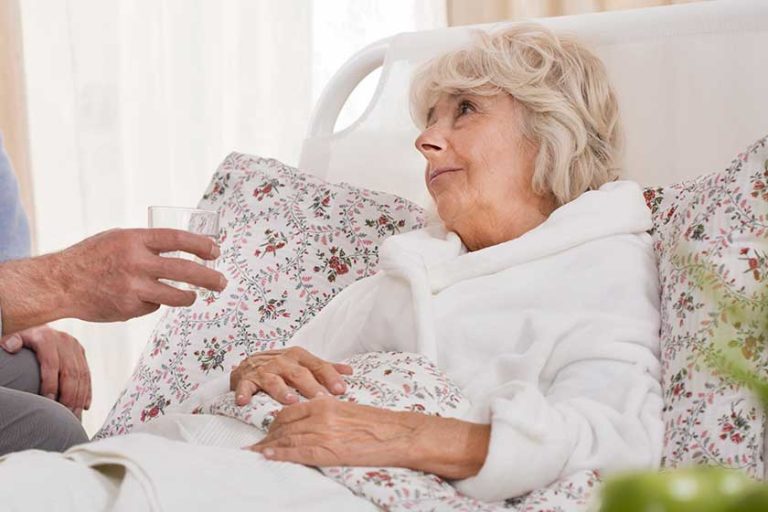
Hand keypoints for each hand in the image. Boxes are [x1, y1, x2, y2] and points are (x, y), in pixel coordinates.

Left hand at [0, 325, 90, 417]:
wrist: (38, 325)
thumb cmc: (23, 336)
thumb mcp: (15, 335)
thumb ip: (12, 340)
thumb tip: (9, 347)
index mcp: (48, 338)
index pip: (52, 365)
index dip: (51, 384)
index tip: (49, 402)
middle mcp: (65, 342)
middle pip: (71, 373)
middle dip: (69, 396)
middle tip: (66, 414)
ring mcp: (76, 347)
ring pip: (82, 375)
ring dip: (80, 397)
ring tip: (74, 415)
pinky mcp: (82, 352)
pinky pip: (87, 374)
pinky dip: (87, 391)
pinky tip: (85, 406)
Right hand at [58, 228, 226, 321]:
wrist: (60, 283)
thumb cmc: (92, 257)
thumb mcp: (118, 238)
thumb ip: (147, 244)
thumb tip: (183, 249)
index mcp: (134, 239)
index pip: (177, 239)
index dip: (201, 244)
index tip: (216, 250)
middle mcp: (135, 262)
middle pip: (184, 270)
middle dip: (209, 277)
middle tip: (223, 282)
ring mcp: (133, 288)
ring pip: (176, 295)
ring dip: (189, 296)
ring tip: (194, 295)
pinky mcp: (128, 308)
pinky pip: (153, 306)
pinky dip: (153, 303)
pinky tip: (140, 298)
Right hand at [230, 347, 352, 404]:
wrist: (249, 363)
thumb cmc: (282, 366)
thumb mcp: (304, 363)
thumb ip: (325, 368)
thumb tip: (349, 371)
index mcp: (299, 356)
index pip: (318, 366)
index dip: (330, 377)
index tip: (341, 389)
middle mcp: (282, 361)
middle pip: (299, 374)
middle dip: (311, 387)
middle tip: (322, 399)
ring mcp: (263, 369)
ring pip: (274, 380)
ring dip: (282, 391)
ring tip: (291, 401)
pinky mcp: (246, 379)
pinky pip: (245, 386)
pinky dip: (244, 393)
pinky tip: (244, 402)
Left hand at [248, 397, 490, 478]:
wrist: (397, 434)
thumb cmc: (377, 423)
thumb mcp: (348, 411)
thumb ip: (327, 413)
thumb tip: (312, 422)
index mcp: (325, 403)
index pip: (289, 411)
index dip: (275, 423)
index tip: (267, 431)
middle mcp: (319, 415)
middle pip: (283, 425)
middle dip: (268, 436)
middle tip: (256, 445)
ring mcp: (322, 433)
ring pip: (286, 438)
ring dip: (269, 446)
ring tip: (256, 453)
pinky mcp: (327, 450)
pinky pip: (296, 452)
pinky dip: (279, 454)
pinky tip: (267, 456)